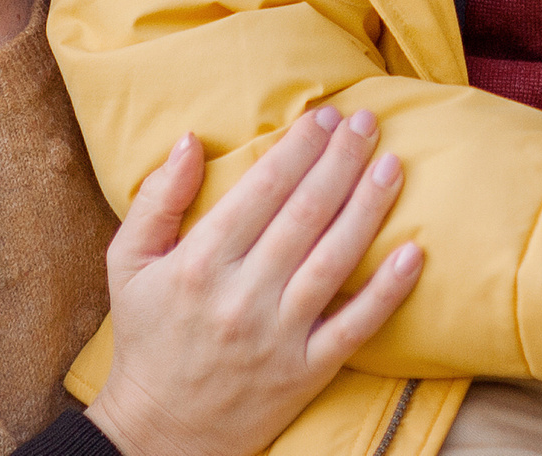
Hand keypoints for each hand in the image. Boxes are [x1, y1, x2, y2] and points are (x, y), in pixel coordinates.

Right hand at [85, 107, 423, 455]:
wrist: (160, 433)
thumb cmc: (146, 338)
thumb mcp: (127, 264)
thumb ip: (156, 199)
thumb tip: (188, 140)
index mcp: (199, 263)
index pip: (260, 190)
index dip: (297, 148)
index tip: (323, 117)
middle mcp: (242, 296)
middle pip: (304, 215)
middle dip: (340, 161)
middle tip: (367, 123)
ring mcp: (278, 336)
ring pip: (334, 260)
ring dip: (368, 208)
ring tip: (392, 166)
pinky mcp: (306, 372)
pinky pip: (355, 327)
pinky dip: (388, 290)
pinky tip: (414, 252)